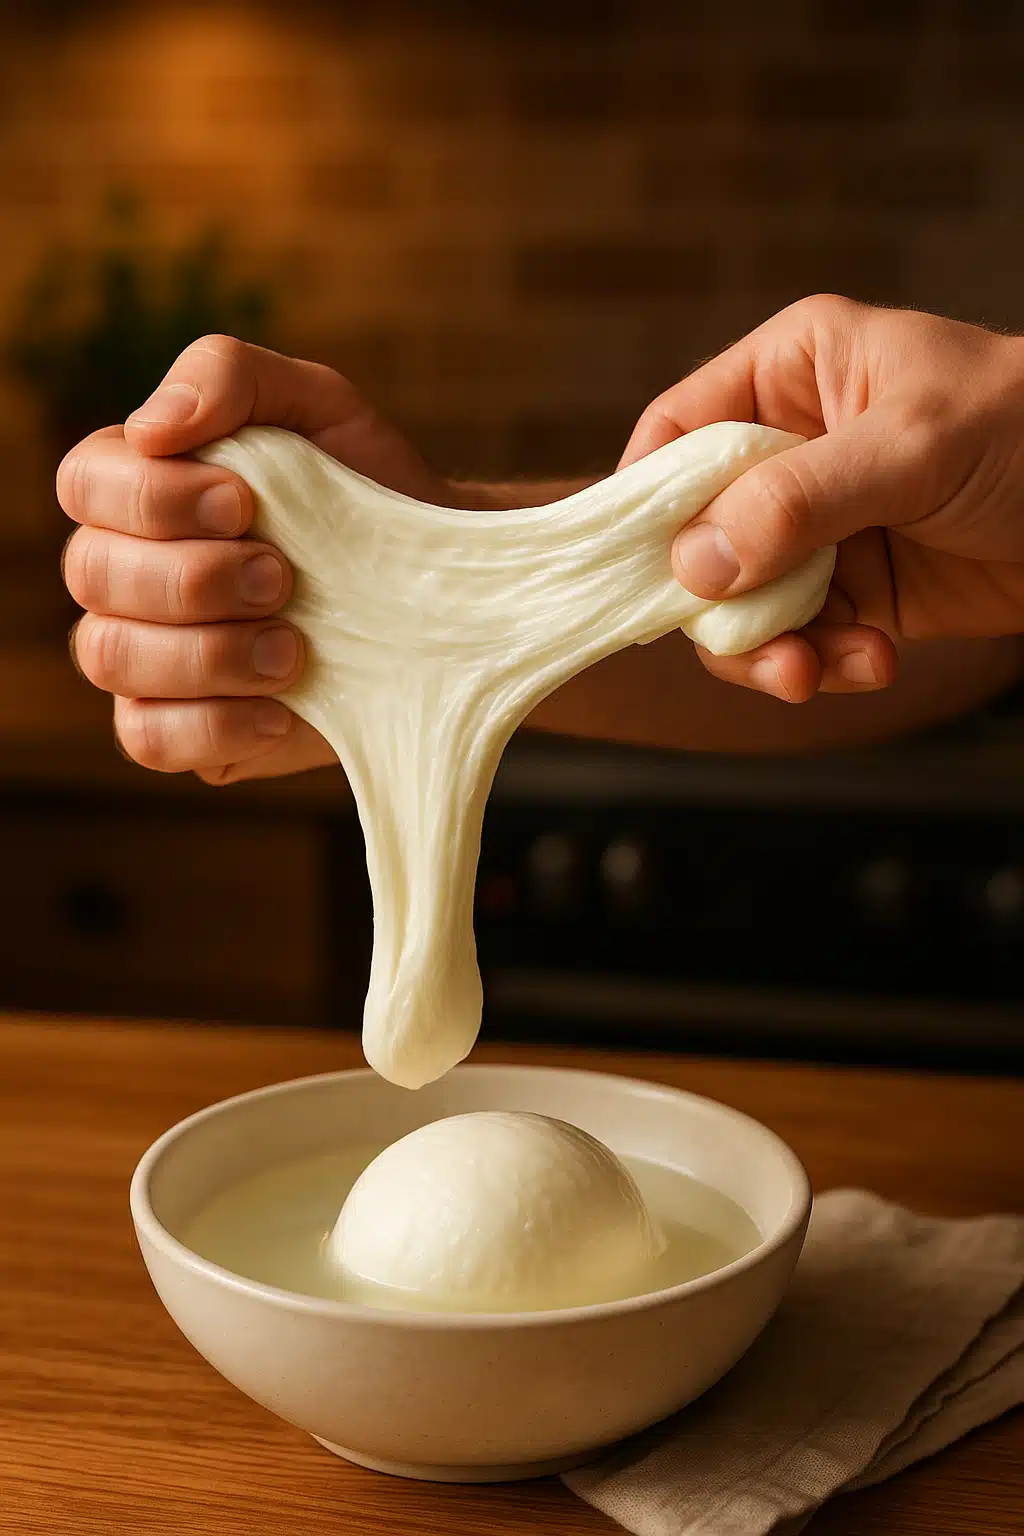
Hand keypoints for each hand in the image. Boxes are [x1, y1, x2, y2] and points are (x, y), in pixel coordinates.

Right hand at [59, 335, 451, 783]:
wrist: (443, 592)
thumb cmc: (367, 490)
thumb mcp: (318, 405)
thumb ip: (228, 376)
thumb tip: (150, 426)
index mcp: (139, 487)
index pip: (87, 484)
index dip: (153, 498)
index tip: (246, 504)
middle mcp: (126, 572)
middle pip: (93, 574)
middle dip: (194, 577)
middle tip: (282, 580)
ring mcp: (147, 657)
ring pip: (112, 656)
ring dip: (208, 652)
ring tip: (294, 649)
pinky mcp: (183, 729)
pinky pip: (148, 737)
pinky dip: (211, 726)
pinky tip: (281, 710)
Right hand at [620, 295, 1023, 701]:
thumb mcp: (910, 448)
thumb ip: (799, 501)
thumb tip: (694, 565)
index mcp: (791, 375)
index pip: (679, 429)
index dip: (645, 495)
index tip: (633, 565)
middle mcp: (791, 450)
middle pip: (695, 534)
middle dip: (718, 601)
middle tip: (753, 644)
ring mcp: (817, 526)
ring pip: (739, 602)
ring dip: (770, 649)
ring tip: (818, 671)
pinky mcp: (852, 590)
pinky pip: (796, 638)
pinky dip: (821, 664)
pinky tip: (872, 665)